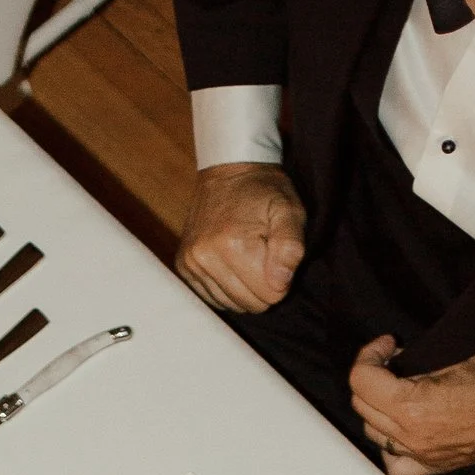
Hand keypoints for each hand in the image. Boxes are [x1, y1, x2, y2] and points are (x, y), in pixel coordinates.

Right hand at [175, 164, 305, 313]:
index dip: (280, 278)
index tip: (276, 253)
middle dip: (262, 285)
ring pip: (231, 305)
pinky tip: (231, 264)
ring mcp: (191, 263)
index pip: (270, 295)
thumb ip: (291, 246)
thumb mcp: (288, 210)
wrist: (228, 170)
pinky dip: (226, 287)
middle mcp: (206, 257)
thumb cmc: (264, 191)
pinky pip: (213, 299)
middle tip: (263, 254)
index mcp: (234, 245)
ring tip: (246, 256)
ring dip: (244, 287)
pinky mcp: (184, 267)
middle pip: (250, 304)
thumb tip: (280, 283)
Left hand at [349, 338, 474, 474]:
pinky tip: (398, 432)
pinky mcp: (430, 467)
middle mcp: (409, 435)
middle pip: (361, 405)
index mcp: (411, 406)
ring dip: (376, 408)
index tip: (387, 345)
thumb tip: (397, 360)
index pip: (361, 379)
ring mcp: (418, 454)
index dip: (370, 354)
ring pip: (372, 432)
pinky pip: (394, 464)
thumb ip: (416, 361)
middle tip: (392, 363)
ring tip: (396, 393)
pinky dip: (389, 447)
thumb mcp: (452, 356)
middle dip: (371, 377)